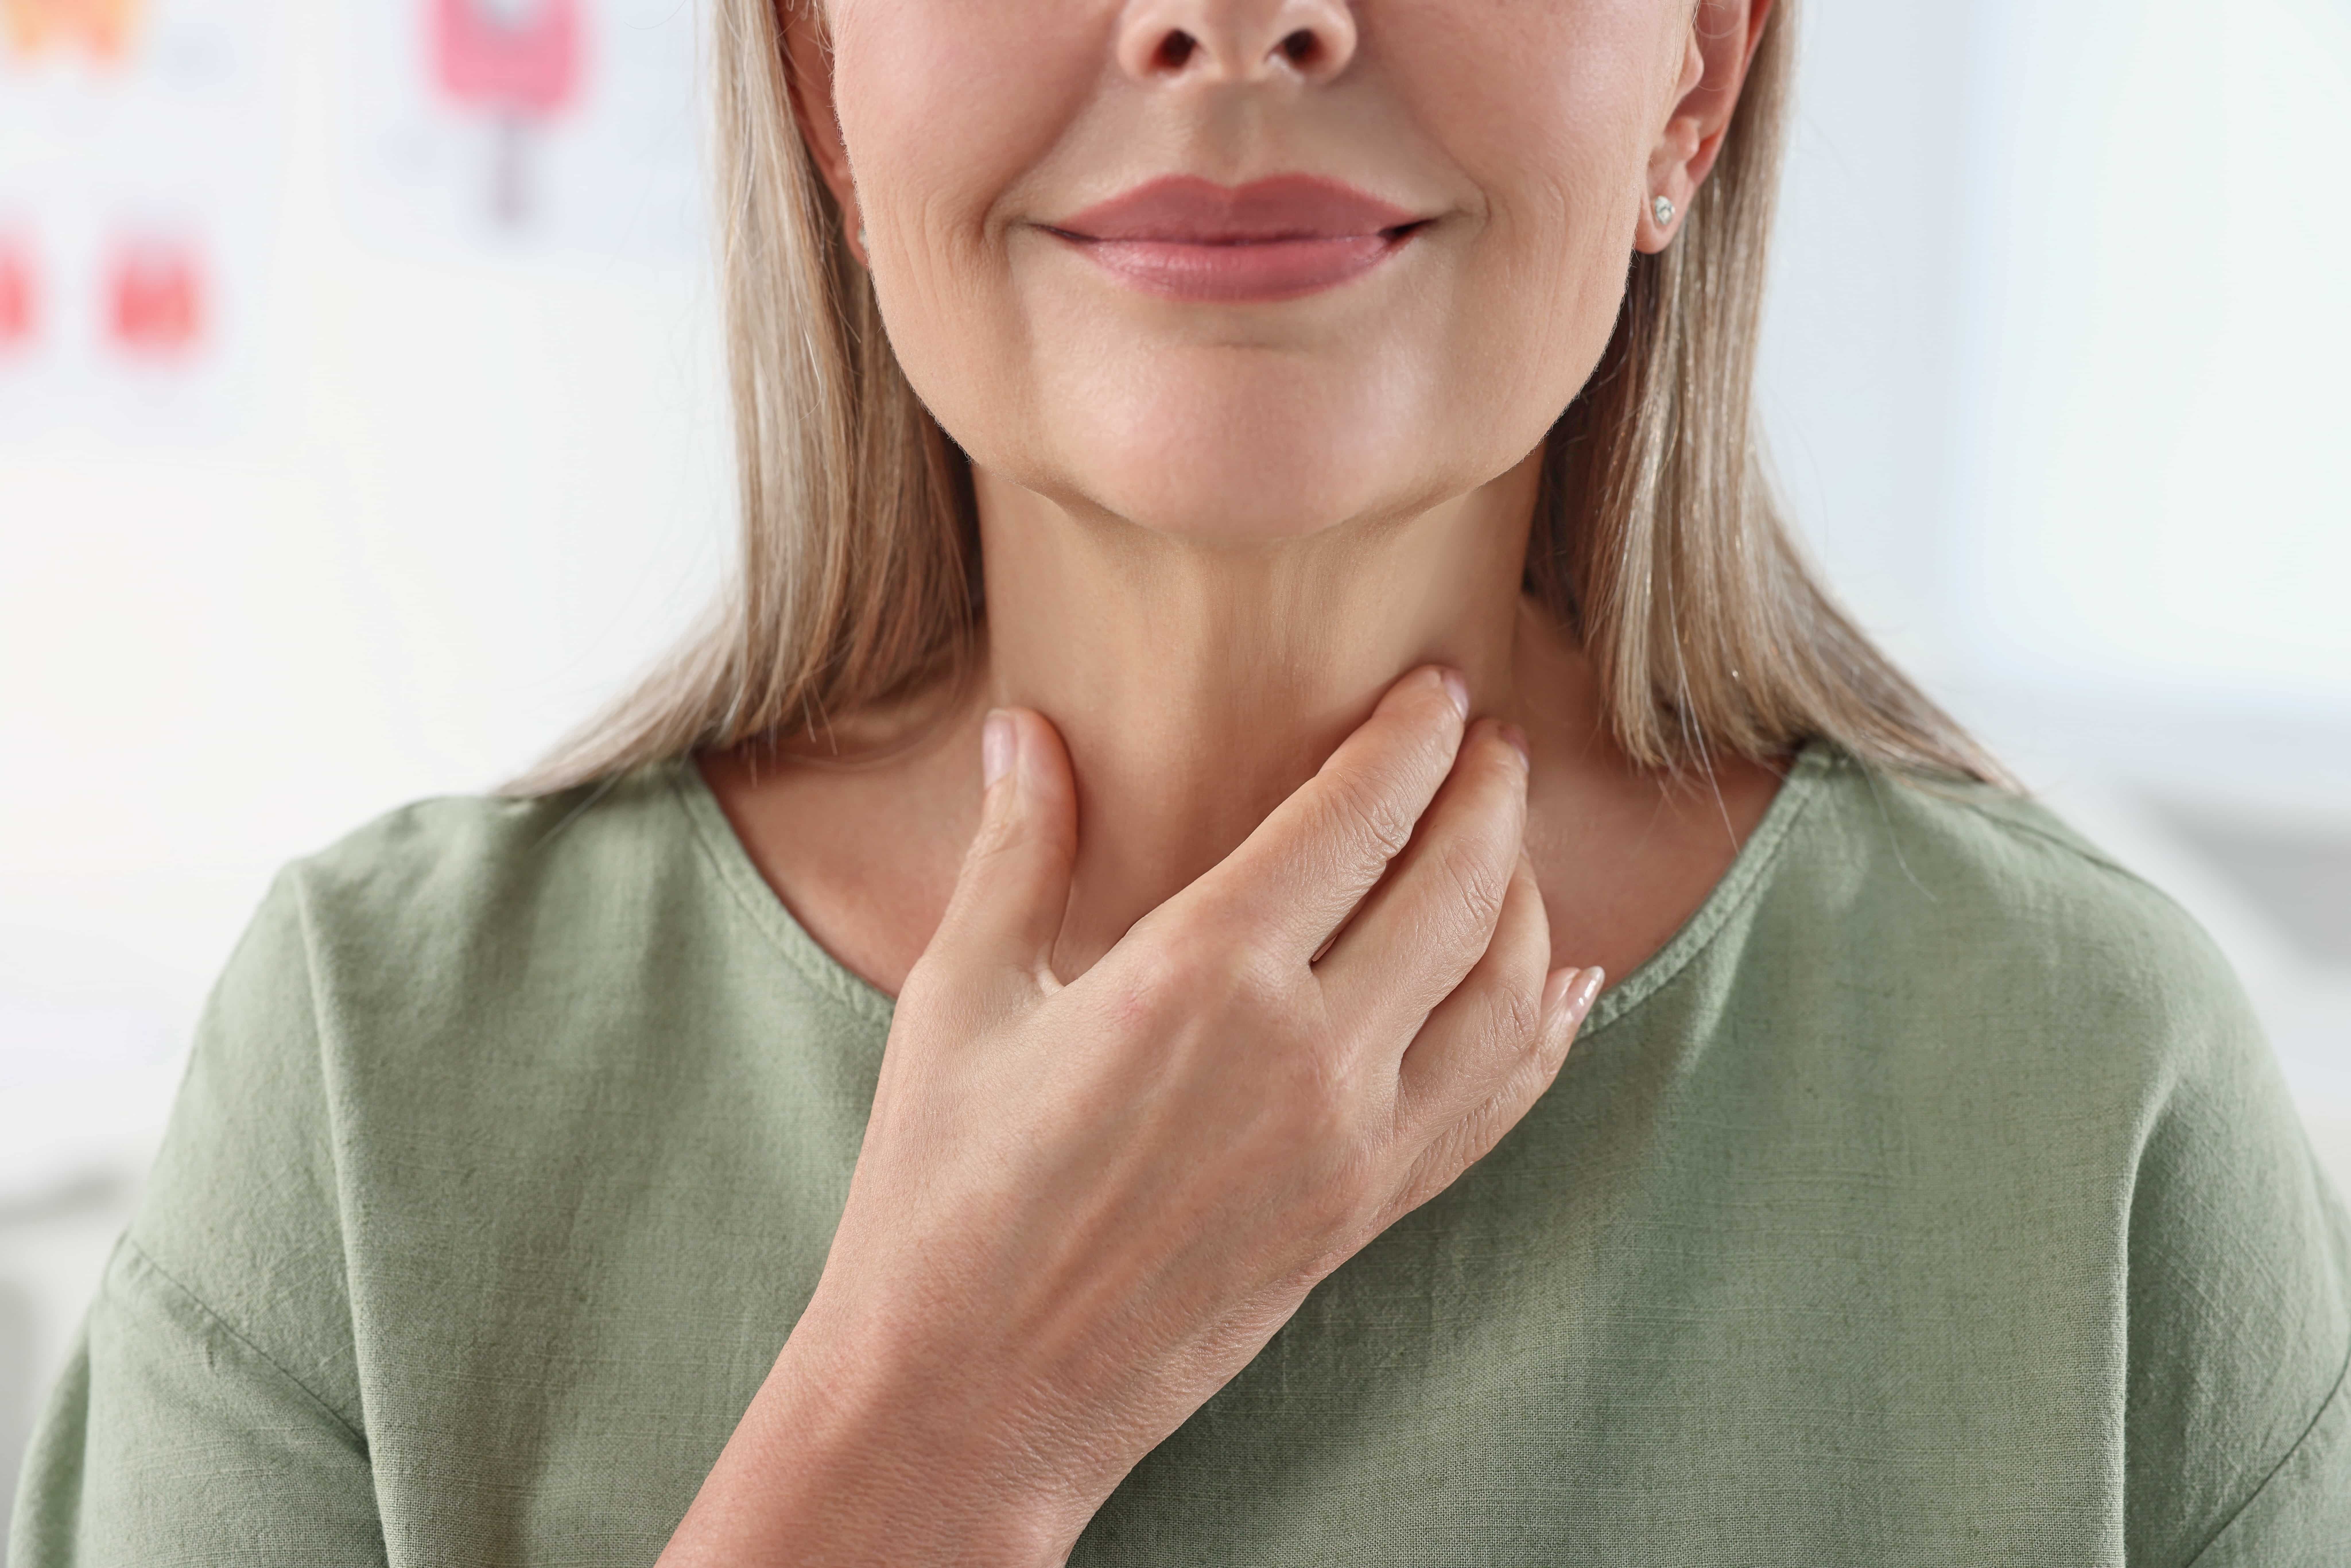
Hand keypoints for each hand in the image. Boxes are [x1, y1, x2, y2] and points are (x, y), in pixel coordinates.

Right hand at [662, 666, 1601, 1566]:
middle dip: (1489, 794)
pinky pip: (1498, 1104)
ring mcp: (1352, 1145)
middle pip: (1455, 887)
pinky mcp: (1365, 1215)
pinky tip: (1562, 982)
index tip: (1440, 688)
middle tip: (1492, 740)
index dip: (1411, 738)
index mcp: (1199, 978)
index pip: (1356, 818)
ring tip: (1510, 843)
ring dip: (1526, 899)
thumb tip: (1031, 733)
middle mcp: (1304, 1055)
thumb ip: (1019, 853)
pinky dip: (1545, 1029)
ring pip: (1505, 991)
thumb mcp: (962, 1002)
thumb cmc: (942, 1194)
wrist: (969, 1392)